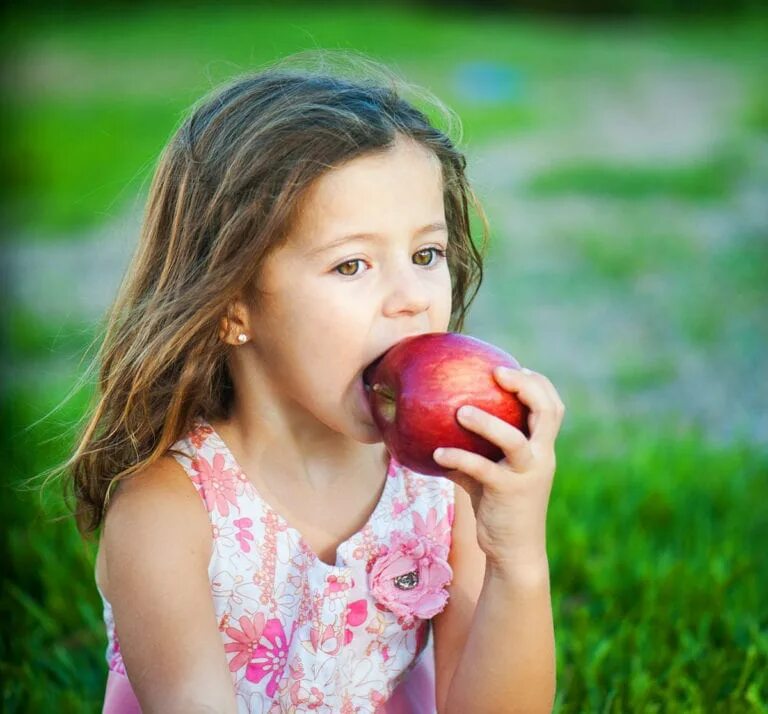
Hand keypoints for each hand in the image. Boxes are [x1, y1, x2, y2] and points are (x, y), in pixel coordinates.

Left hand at [432, 366, 565, 570]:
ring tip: (460, 411)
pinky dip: (459, 457)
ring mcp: (527, 475)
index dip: (538, 384)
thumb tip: (435, 428)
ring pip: (514, 440)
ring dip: (488, 422)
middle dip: (526, 387)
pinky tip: (436, 452)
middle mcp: (540, 458)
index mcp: (541, 449)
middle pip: (548, 412)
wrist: (514, 553)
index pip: (553, 408)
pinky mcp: (508, 493)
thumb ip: (475, 450)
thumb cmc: (499, 508)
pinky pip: (482, 469)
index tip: (514, 368)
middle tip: (497, 373)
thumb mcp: (490, 474)